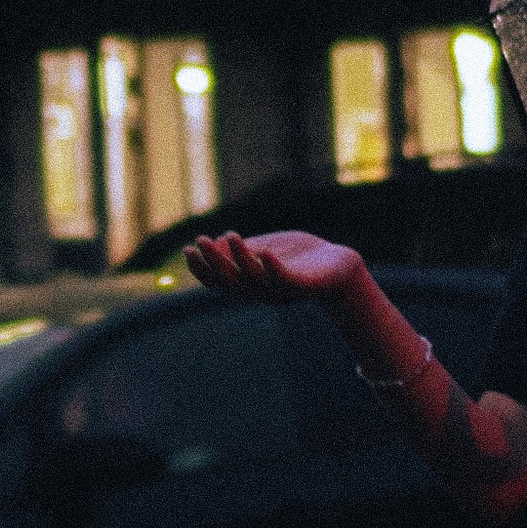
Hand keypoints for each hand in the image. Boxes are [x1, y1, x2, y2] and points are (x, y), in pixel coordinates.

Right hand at [182, 227, 366, 305]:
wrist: (339, 266)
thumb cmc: (300, 258)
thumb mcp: (266, 249)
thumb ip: (243, 250)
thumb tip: (212, 242)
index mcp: (250, 283)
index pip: (219, 281)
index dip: (202, 268)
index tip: (187, 250)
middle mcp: (262, 291)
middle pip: (232, 281)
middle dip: (214, 262)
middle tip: (201, 241)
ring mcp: (282, 290)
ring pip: (255, 280)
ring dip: (241, 259)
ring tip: (231, 236)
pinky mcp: (304, 285)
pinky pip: (286, 279)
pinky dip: (273, 268)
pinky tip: (264, 251)